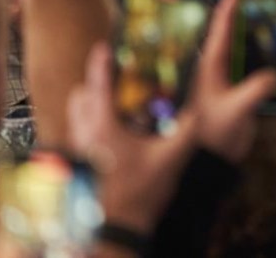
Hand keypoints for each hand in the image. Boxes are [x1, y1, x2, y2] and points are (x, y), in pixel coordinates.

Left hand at [68, 42, 196, 234]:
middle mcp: (86, 136)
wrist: (116, 229)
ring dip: (89, 105)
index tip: (104, 47)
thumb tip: (199, 113)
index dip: (101, 63)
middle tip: (111, 78)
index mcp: (104, 128)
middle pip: (80, 97)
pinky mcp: (80, 166)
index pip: (98, 86)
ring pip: (76, 116)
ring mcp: (80, 151)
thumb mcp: (169, 160)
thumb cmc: (138, 196)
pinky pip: (80, 135)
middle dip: (93, 84)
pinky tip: (112, 135)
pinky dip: (91, 126)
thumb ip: (186, 133)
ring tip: (111, 104)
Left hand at [189, 0, 275, 163]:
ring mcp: (228, 80)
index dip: (227, 10)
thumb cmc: (215, 133)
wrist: (213, 160)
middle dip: (245, 18)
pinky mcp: (238, 92)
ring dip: (255, 36)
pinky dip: (263, 57)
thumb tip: (275, 74)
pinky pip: (251, 67)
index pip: (219, 31)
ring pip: (242, 50)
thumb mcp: (235, 110)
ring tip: (273, 21)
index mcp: (210, 67)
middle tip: (262, 1)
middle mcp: (218, 69)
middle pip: (232, 36)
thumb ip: (255, 91)